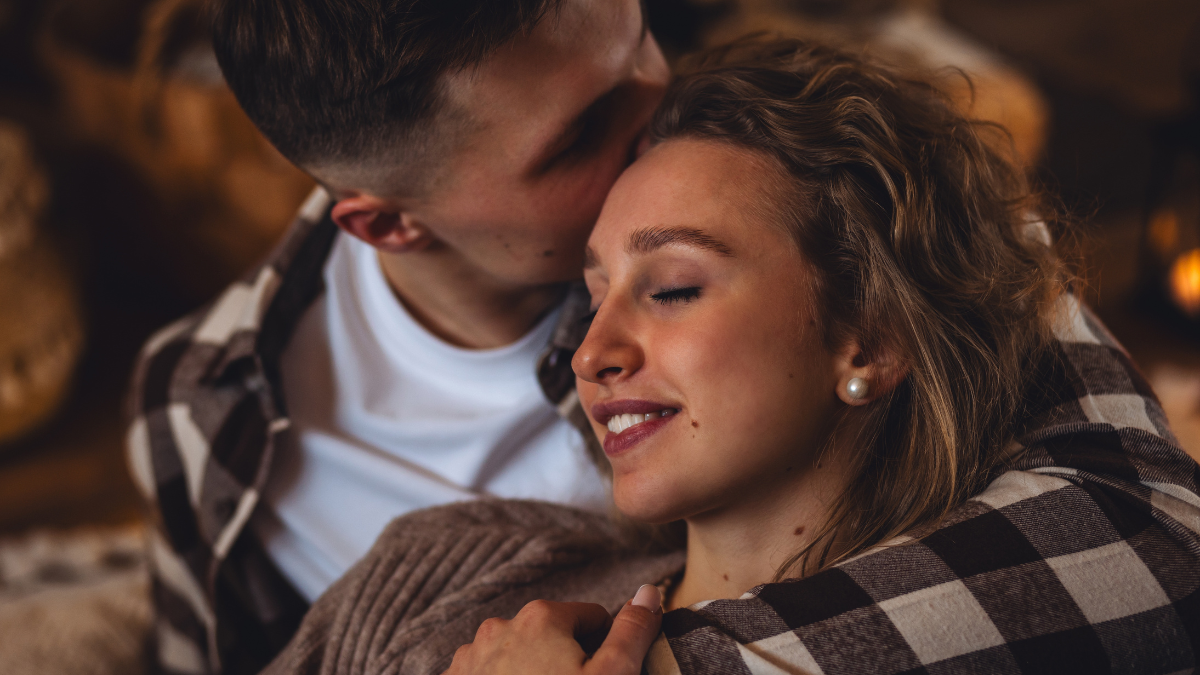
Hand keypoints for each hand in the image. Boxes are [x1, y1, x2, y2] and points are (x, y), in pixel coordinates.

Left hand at [444, 584, 662, 674]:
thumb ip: (632, 631)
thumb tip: (649, 591)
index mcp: (541, 617)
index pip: (592, 618)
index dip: (604, 649)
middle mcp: (499, 627)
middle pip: (552, 637)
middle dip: (566, 662)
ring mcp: (470, 657)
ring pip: (518, 656)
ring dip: (532, 674)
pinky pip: (488, 674)